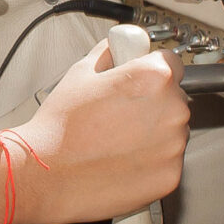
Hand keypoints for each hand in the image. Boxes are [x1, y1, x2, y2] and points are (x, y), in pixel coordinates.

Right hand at [11, 37, 190, 223]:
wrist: (48, 174)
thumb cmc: (61, 128)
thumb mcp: (81, 73)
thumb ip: (110, 53)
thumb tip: (119, 46)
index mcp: (154, 78)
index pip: (172, 64)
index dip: (152, 72)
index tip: (142, 83)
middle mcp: (172, 110)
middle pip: (174, 100)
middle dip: (153, 105)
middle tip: (120, 116)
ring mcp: (174, 146)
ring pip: (173, 133)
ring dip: (154, 135)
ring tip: (117, 141)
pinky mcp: (170, 177)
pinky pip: (168, 163)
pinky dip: (151, 163)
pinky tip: (122, 162)